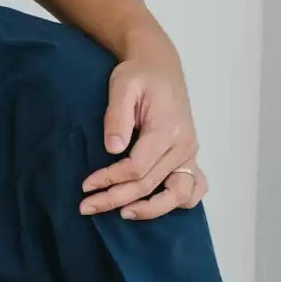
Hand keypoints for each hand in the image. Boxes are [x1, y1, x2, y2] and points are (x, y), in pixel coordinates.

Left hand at [79, 53, 204, 219]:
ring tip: (122, 214)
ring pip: (178, 194)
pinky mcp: (189, 156)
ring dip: (151, 209)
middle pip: (151, 184)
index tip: (86, 185)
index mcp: (168, 129)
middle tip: (86, 207)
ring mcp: (190, 153)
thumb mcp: (122, 86)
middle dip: (116, 198)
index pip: (137, 167)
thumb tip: (113, 148)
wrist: (160, 66)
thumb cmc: (139, 75)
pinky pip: (194, 187)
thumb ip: (117, 116)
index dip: (110, 179)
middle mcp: (184, 145)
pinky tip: (155, 206)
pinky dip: (179, 202)